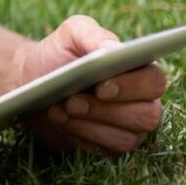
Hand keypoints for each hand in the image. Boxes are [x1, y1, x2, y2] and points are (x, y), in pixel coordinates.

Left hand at [12, 15, 166, 154]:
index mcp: (138, 69)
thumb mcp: (71, 34)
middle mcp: (141, 100)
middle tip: (72, 101)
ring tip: (61, 108)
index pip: (154, 81)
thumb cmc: (58, 54)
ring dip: (90, 124)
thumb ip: (93, 35)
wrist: (31, 80)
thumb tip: (115, 50)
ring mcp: (129, 126)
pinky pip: (106, 150)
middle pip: (146, 115)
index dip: (132, 86)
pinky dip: (81, 135)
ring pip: (126, 138)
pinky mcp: (110, 145)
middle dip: (106, 110)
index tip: (102, 86)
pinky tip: (60, 121)